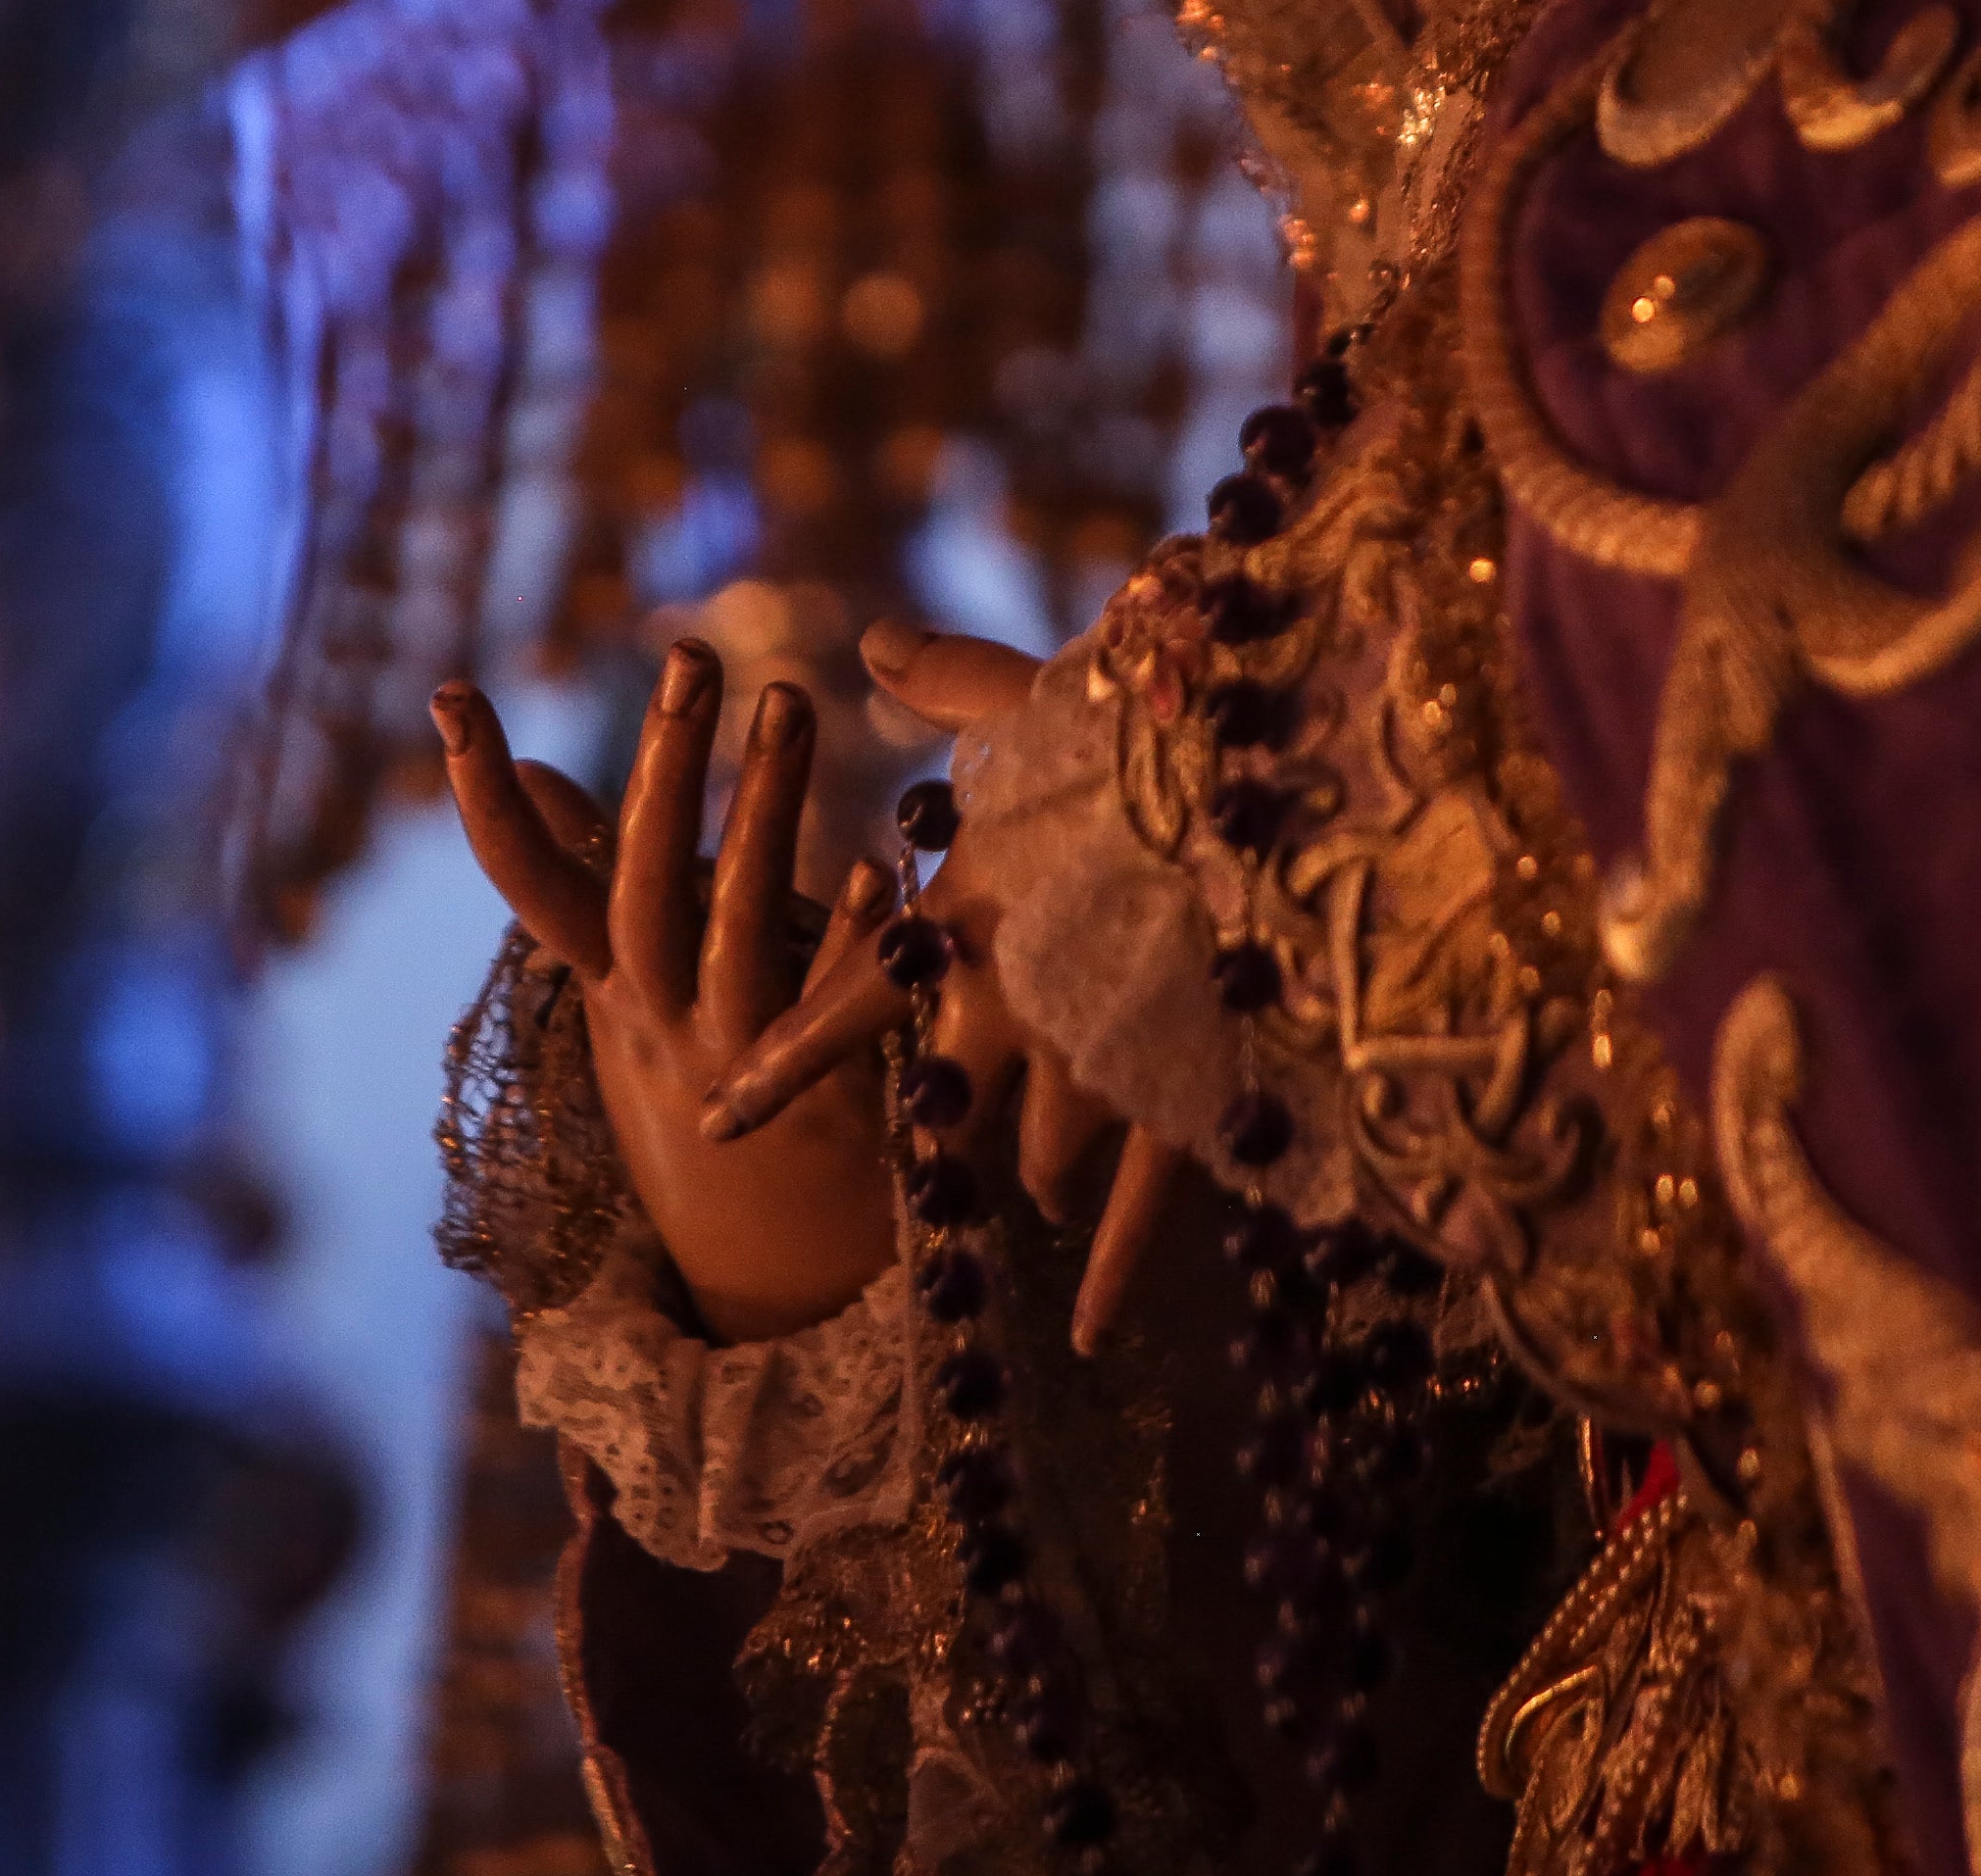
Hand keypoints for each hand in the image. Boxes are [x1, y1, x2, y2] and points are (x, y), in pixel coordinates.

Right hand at [437, 642, 894, 1343]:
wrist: (778, 1279)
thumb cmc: (704, 1090)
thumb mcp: (631, 989)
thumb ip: (595, 875)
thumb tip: (531, 767)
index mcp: (610, 985)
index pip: (530, 882)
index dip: (484, 798)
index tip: (449, 695)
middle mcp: (658, 1022)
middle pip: (642, 889)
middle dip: (661, 767)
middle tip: (688, 655)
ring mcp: (739, 1062)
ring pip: (739, 932)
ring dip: (763, 815)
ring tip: (790, 703)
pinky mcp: (831, 1098)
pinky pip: (841, 1013)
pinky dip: (854, 937)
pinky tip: (881, 864)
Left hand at [706, 619, 1183, 1355]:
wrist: (1261, 778)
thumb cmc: (1144, 722)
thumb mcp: (1033, 700)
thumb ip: (953, 684)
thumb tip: (881, 644)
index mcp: (962, 915)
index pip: (845, 1011)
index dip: (783, 1065)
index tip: (719, 1113)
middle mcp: (1008, 1002)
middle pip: (950, 1106)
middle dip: (954, 1127)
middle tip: (959, 1136)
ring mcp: (1092, 1060)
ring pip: (1036, 1157)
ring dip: (1038, 1170)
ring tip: (1047, 1182)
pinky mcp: (1177, 1095)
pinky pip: (1135, 1213)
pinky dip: (1108, 1278)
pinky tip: (1085, 1336)